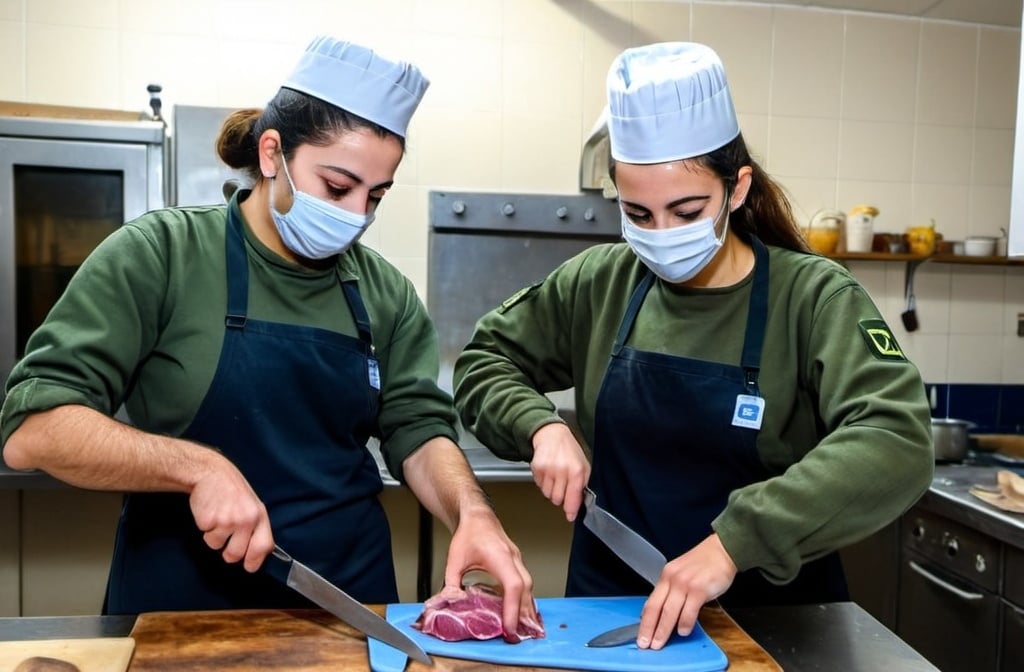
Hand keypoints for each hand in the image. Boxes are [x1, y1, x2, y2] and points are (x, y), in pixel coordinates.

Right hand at [188, 453, 274, 572]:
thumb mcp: (252, 506)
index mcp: (259, 516)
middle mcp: (246, 519)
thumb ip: (255, 528)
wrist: (212, 473)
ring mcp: (227, 520)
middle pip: (236, 554)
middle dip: (229, 553)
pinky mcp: (209, 520)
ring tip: (218, 518)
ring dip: (215, 538)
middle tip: (226, 538)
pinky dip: (205, 529)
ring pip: (217, 547)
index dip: (255, 560)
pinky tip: (209, 513)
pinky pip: (205, 537)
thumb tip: (256, 555)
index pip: (264, 546)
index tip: (249, 567)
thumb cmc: (233, 491)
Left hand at [442, 506, 536, 637]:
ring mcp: (518, 561)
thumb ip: (451, 582)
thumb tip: (450, 602)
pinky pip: (526, 584)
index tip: (509, 627)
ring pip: (529, 587)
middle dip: (523, 614)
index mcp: (500, 556)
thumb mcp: (454, 559)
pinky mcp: (517, 564)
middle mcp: (513, 559)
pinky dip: (525, 600)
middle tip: (516, 635)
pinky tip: (522, 613)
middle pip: (526, 589)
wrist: (478, 517)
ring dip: (526, 608)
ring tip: (521, 629)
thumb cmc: (469, 533)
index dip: (513, 607)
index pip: (513, 585)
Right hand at [530, 422, 589, 521]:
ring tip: (556, 476)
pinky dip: (544, 483)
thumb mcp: (583, 465)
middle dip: (561, 497)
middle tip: (563, 486)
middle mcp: (562, 470)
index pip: (573, 497)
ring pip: (548, 494)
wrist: (551, 434)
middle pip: (558, 499)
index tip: (570, 515)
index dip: (571, 509)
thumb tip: (579, 504)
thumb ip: (582, 485)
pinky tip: (549, 472)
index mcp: (577, 470)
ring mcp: (548, 469)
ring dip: (552, 490)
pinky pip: (540, 486)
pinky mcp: (537, 468)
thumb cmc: (569, 450)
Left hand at [637, 534, 736, 649]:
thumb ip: (672, 590)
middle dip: (649, 629)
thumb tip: (663, 612)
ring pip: (669, 612)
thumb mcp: (681, 573)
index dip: (644, 621)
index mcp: (666, 576)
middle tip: (645, 644)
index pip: (651, 602)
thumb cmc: (704, 563)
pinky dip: (685, 624)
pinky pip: (689, 611)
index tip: (641, 634)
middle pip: (656, 608)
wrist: (722, 550)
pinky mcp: (699, 589)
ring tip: (660, 643)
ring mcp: (685, 584)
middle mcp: (672, 579)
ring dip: (663, 630)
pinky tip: (683, 631)